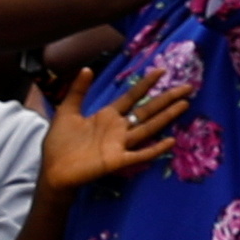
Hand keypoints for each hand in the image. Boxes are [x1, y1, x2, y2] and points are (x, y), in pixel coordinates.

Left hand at [36, 69, 185, 194]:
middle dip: (166, 98)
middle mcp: (118, 128)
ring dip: (166, 117)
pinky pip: (140, 154)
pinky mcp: (117, 160)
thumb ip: (78, 91)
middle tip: (188, 87)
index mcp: (107, 116)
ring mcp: (120, 144)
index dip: (146, 84)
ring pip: (148, 128)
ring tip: (184, 105)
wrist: (52, 170)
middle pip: (147, 110)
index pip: (132, 97)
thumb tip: (87, 69)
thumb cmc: (59, 143)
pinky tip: (170, 141)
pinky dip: (155, 148)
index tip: (161, 71)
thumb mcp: (66, 111)